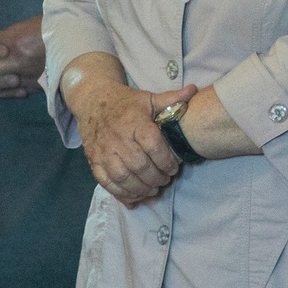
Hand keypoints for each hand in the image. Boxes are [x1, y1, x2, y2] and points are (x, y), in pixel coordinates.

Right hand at [67, 67, 193, 207]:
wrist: (92, 100)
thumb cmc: (125, 102)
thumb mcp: (148, 98)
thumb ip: (171, 99)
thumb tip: (194, 90)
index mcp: (134, 121)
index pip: (153, 145)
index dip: (166, 160)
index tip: (174, 168)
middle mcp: (117, 137)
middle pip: (139, 165)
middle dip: (156, 177)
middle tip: (165, 180)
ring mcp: (103, 150)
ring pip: (123, 177)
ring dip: (140, 188)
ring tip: (152, 189)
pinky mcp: (93, 160)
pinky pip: (106, 182)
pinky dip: (121, 193)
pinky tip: (134, 197)